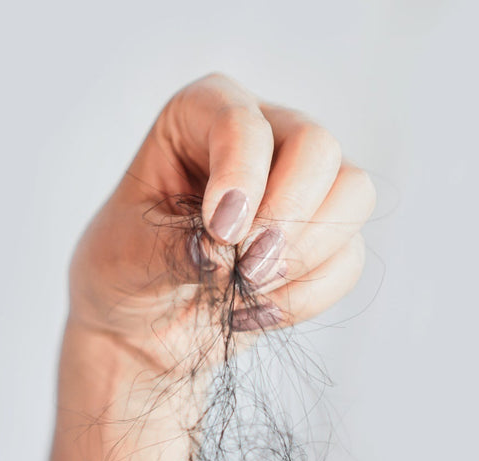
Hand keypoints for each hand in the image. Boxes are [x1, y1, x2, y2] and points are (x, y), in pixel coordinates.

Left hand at [68, 73, 375, 376]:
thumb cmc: (125, 269)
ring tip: (246, 289)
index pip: (243, 122)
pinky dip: (305, 296)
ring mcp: (302, 183)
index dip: (241, 178)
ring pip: (353, 194)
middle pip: (317, 146)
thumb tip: (224, 254)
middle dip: (285, 217)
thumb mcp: (127, 254)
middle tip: (244, 267)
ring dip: (303, 256)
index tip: (219, 232)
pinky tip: (254, 311)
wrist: (139, 327)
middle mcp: (263, 133)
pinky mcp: (324, 236)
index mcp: (201, 113)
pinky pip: (349, 257)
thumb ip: (173, 247)